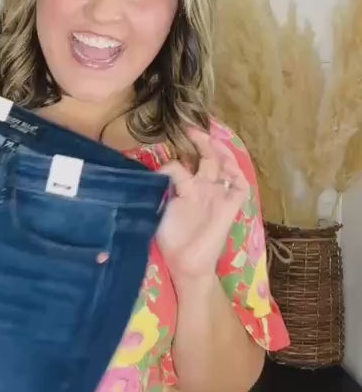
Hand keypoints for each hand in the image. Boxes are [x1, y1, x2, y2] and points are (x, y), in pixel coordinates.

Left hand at [156, 128, 248, 283]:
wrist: (186, 264)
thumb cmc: (171, 241)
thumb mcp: (160, 210)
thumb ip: (159, 190)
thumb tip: (151, 174)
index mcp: (187, 190)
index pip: (182, 166)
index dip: (171, 161)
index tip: (159, 162)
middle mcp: (204, 190)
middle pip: (208, 159)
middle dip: (201, 141)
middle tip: (189, 127)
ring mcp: (218, 197)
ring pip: (226, 167)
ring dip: (219, 151)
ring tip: (209, 138)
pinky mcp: (230, 207)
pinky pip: (239, 186)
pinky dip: (235, 173)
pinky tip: (226, 164)